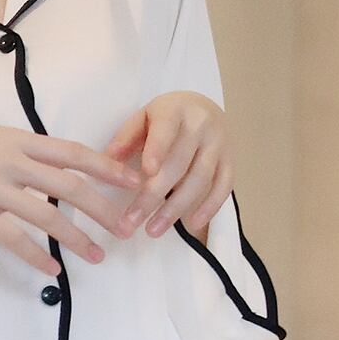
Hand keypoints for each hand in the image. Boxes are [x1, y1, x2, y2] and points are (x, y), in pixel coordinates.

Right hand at [0, 120, 144, 277]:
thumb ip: (17, 150)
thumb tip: (49, 166)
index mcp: (16, 139)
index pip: (74, 153)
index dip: (108, 168)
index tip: (133, 182)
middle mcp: (10, 161)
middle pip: (70, 186)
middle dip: (103, 208)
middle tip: (126, 228)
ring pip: (48, 216)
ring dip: (77, 239)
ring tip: (98, 256)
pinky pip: (14, 239)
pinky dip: (37, 256)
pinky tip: (53, 270)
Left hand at [101, 90, 231, 240]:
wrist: (204, 109)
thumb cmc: (165, 119)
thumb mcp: (143, 118)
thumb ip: (127, 136)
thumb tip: (108, 158)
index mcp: (175, 110)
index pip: (166, 129)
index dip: (157, 149)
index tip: (146, 172)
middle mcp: (201, 125)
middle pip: (179, 163)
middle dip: (154, 195)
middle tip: (132, 220)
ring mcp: (219, 144)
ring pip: (200, 179)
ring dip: (176, 208)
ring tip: (153, 230)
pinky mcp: (230, 161)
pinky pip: (224, 186)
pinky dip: (210, 207)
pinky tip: (192, 224)